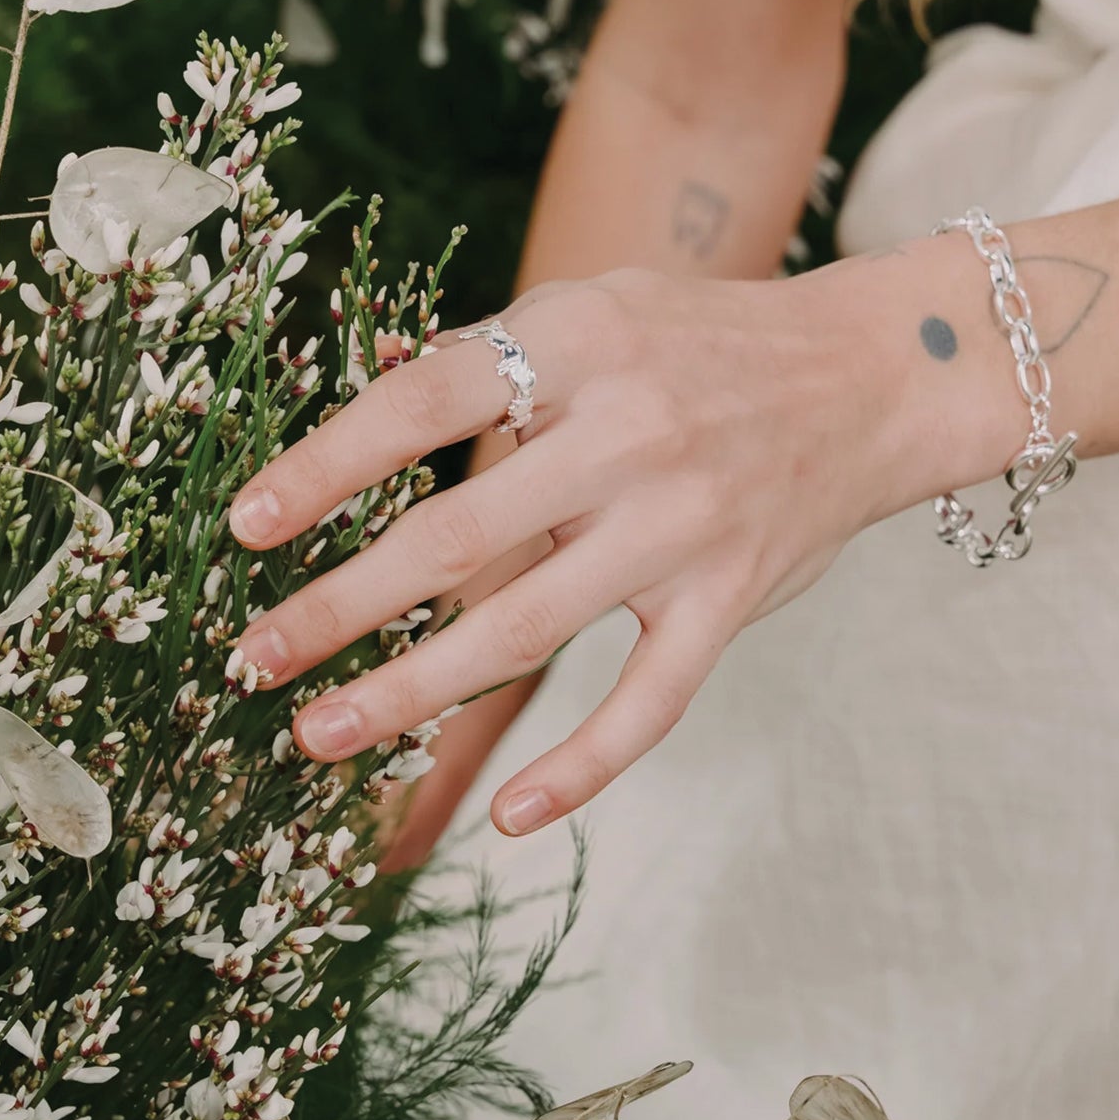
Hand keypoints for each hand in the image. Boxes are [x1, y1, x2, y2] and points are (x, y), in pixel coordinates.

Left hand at [228, 248, 1015, 837]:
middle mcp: (627, 435)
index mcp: (579, 344)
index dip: (326, 467)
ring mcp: (682, 526)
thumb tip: (376, 393)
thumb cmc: (706, 341)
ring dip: (409, 691)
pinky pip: (648, 703)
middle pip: (454, 538)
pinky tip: (509, 814)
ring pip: (525, 632)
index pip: (423, 406)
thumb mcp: (598, 305)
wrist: (872, 374)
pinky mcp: (728, 600)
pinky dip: (581, 767)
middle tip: (251, 659)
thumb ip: (496, 353)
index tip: (247, 526)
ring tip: (318, 734)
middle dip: (337, 607)